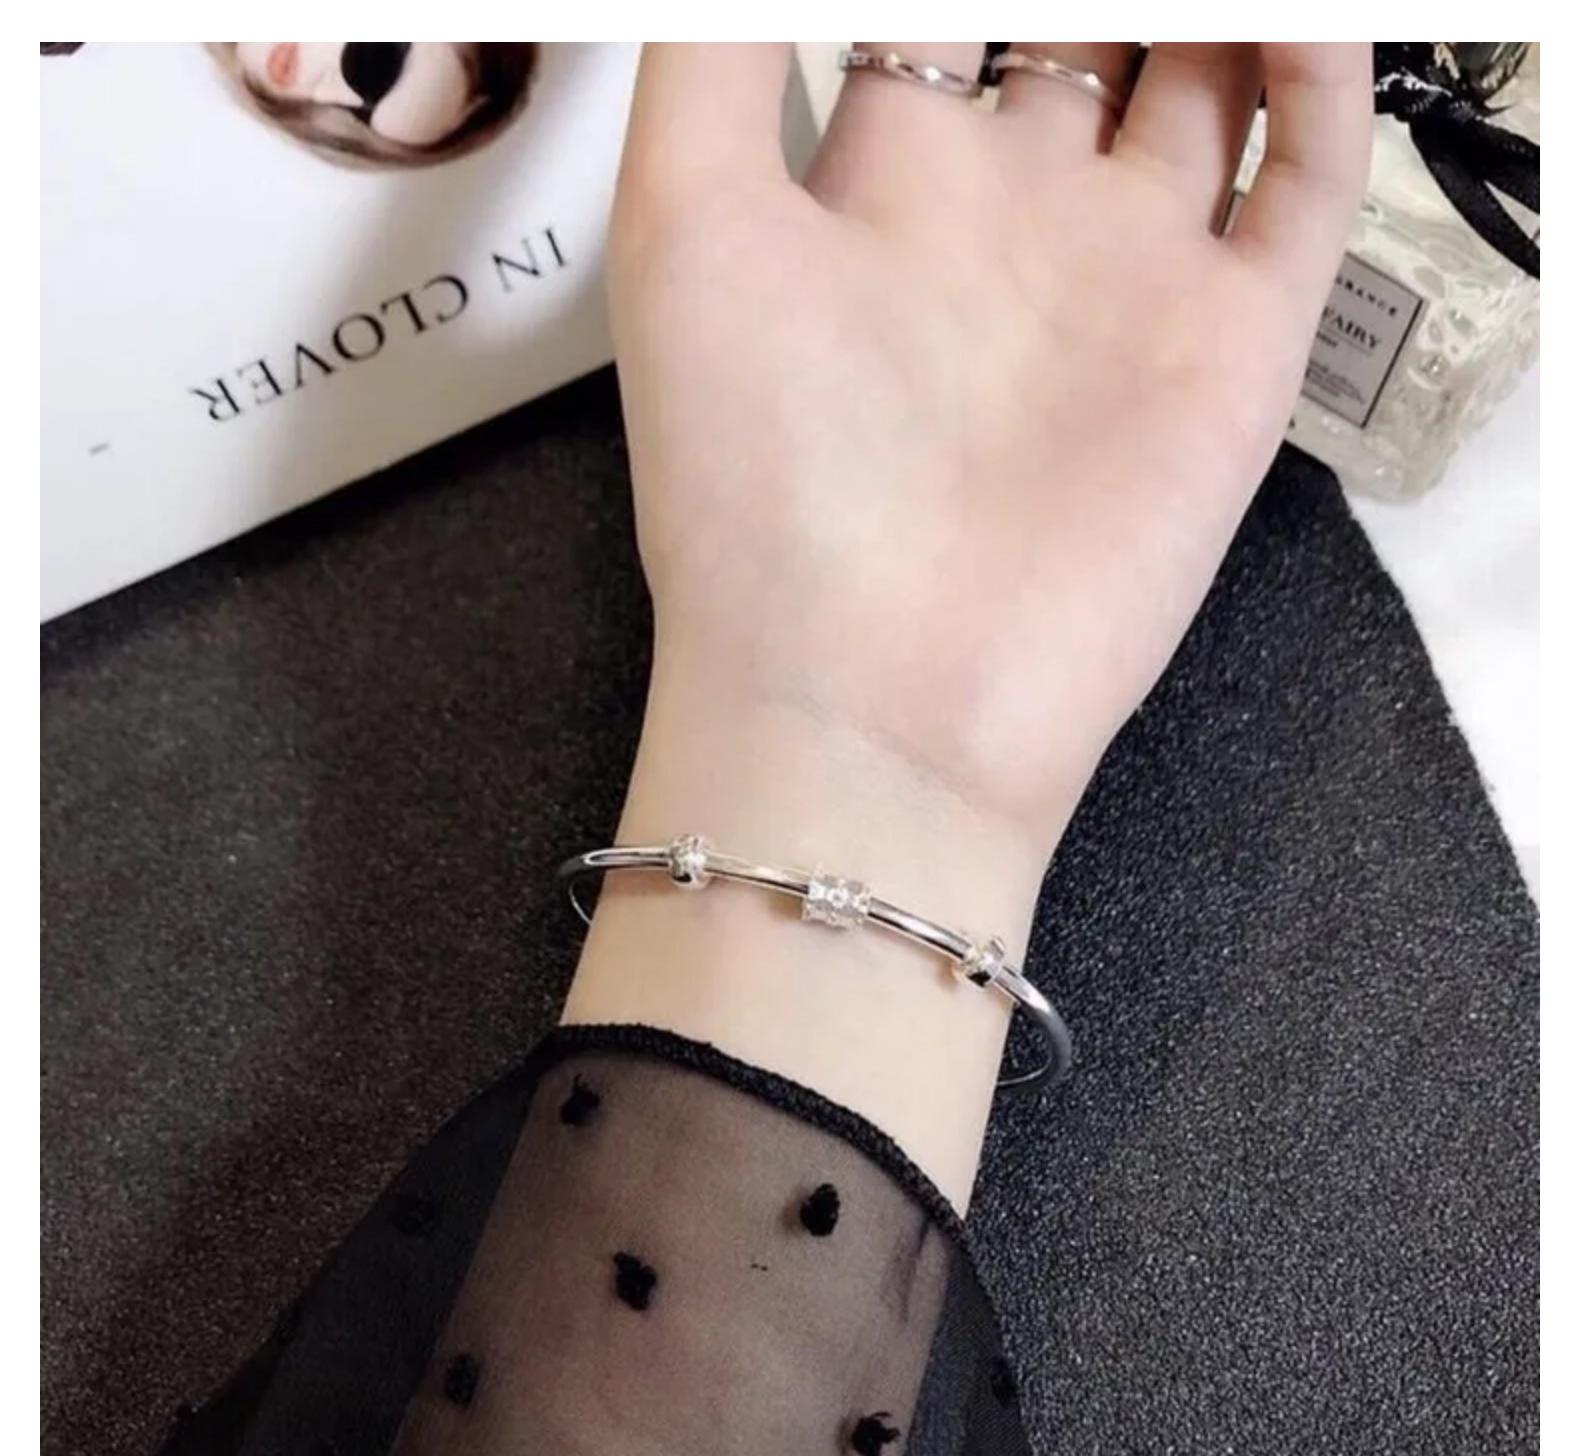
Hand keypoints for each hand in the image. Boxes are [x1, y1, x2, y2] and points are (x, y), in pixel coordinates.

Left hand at [610, 42, 1370, 840]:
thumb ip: (715, 57)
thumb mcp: (684, 228)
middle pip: (1083, 35)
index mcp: (886, 185)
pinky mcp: (1232, 348)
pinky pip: (1308, 178)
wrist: (878, 695)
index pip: (935, 18)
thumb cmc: (755, 481)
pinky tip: (1299, 15)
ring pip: (1204, 86)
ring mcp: (1129, 280)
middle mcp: (1013, 222)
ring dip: (1213, 12)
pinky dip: (1324, 76)